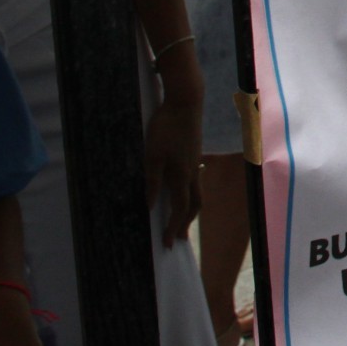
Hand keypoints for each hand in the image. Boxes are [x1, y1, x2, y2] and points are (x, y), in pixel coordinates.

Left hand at [144, 53, 204, 246]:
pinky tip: (182, 188)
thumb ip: (151, 182)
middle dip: (186, 223)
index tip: (167, 244)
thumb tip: (150, 207)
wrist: (186, 101)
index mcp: (182, 176)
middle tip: (178, 238)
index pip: (180, 210)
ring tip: (182, 218)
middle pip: (194, 204)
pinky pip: (196, 180)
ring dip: (190, 209)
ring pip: (197, 192)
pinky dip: (190, 192)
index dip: (173, 227)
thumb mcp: (153, 156)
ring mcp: (196, 162)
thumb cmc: (167, 128)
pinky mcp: (194, 152)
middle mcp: (193, 172)